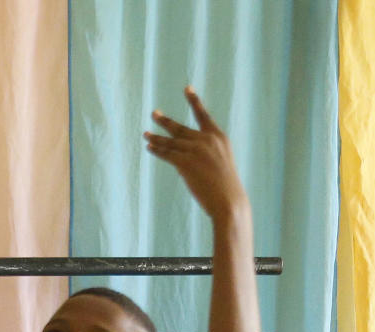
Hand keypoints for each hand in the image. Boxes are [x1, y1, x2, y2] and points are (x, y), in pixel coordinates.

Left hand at [143, 86, 248, 221]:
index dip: (194, 101)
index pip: (203, 116)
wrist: (228, 202)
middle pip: (181, 128)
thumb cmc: (226, 189)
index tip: (187, 88)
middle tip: (154, 114)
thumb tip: (187, 155)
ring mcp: (196, 150)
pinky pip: (167, 154)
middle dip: (165, 122)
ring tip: (146, 134)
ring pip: (171, 142)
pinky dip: (157, 150)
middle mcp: (207, 139)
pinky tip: (149, 147)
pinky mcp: (186, 162)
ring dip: (157, 138)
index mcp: (219, 137)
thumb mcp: (222, 164)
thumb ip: (208, 154)